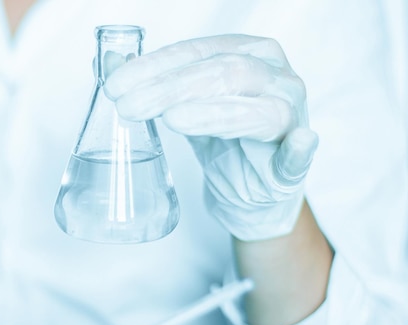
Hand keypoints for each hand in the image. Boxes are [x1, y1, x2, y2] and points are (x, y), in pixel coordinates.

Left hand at [104, 34, 317, 240]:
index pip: (196, 52)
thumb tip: (109, 62)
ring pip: (256, 108)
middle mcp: (275, 76)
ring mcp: (292, 116)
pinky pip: (298, 156)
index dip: (154, 66)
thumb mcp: (182, 108)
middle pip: (222, 73)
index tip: (116, 84)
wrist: (250, 189)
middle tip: (129, 106)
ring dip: (211, 114)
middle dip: (170, 88)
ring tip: (173, 119)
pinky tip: (298, 142)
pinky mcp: (295, 161)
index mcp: (247, 53)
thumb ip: (151, 84)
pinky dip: (298, 151)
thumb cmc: (221, 141)